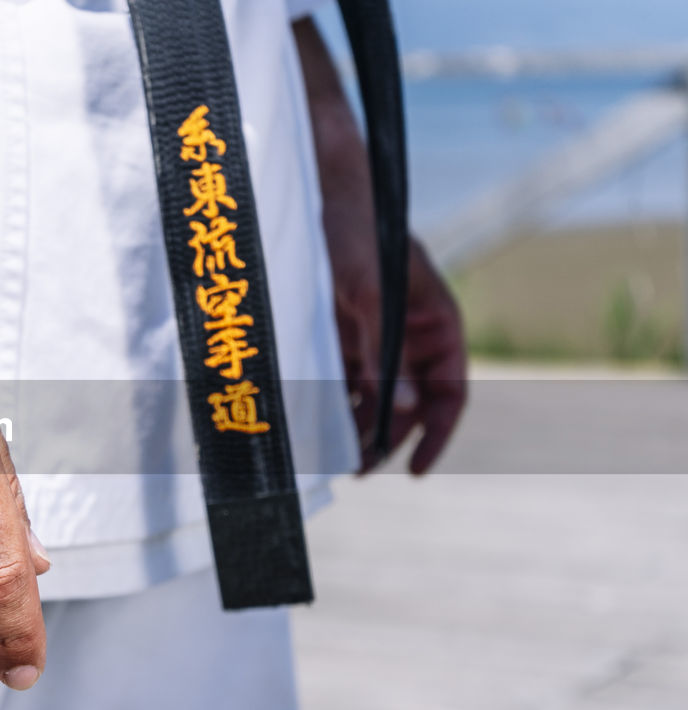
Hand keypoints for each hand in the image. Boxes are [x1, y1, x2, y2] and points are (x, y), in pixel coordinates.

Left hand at [330, 234, 467, 473]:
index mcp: (436, 321)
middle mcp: (410, 332)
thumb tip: (397, 412)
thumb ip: (381, 352)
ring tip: (331, 455)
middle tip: (358, 470)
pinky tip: (312, 422)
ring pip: (372, 394)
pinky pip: (342, 375)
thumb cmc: (352, 229)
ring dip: (355, 425)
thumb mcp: (367, 293)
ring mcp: (375, 332)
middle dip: (386, 439)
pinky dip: (330, 399)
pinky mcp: (340, 331)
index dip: (436, 434)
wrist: (313, 188)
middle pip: (408, 402)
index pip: (449, 391)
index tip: (415, 470)